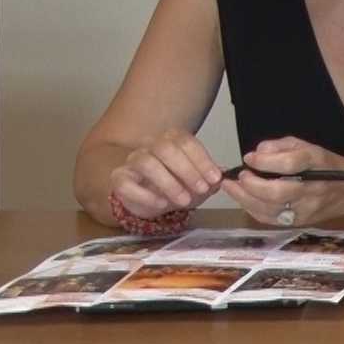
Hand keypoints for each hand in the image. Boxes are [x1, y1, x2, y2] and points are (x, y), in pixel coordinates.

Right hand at [109, 128, 223, 217]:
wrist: (149, 200)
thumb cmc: (177, 185)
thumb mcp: (199, 183)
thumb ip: (211, 178)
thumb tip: (223, 176)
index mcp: (172, 140)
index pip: (186, 141)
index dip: (202, 160)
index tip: (214, 178)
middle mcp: (151, 145)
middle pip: (166, 148)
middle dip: (187, 170)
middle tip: (201, 189)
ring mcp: (133, 160)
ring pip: (146, 162)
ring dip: (169, 183)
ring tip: (184, 200)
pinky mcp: (119, 178)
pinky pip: (126, 183)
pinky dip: (145, 195)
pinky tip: (161, 204)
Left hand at [222, 137, 343, 228]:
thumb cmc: (327, 165)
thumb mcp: (308, 146)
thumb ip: (281, 146)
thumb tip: (256, 153)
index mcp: (318, 164)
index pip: (289, 164)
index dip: (265, 161)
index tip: (249, 158)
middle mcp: (313, 189)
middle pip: (277, 192)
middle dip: (251, 185)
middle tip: (238, 176)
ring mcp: (306, 209)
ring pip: (270, 209)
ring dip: (245, 199)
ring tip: (232, 187)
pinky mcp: (300, 222)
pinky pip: (270, 219)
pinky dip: (252, 209)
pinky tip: (244, 200)